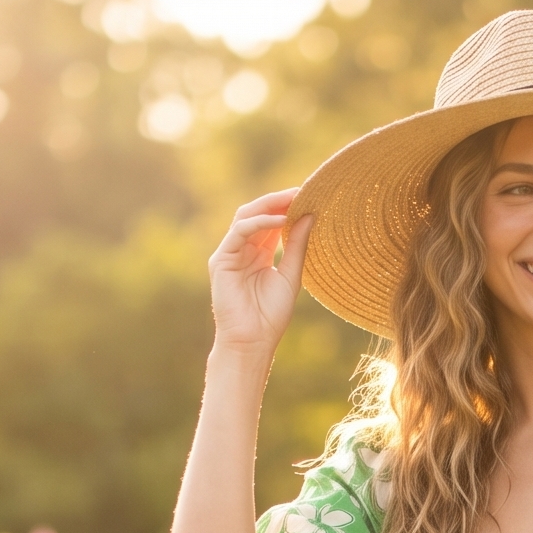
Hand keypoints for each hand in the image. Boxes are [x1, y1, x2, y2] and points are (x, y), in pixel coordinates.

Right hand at [208, 189, 311, 357]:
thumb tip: (311, 216)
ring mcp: (230, 253)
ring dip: (269, 205)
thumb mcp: (290, 276)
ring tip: (293, 198)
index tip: (310, 196)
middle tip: (302, 190)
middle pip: (258, 213)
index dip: (288, 207)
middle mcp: (243, 249)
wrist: (252, 342)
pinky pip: (240, 231)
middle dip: (279, 200)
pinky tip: (280, 219)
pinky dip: (259, 222)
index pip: (272, 222)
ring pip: (246, 216)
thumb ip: (298, 247)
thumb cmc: (271, 317)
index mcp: (259, 253)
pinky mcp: (221, 260)